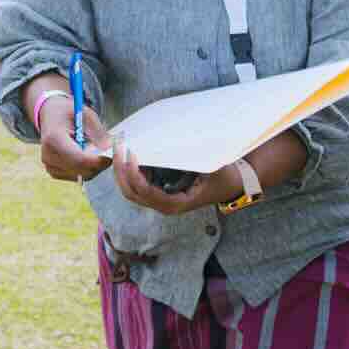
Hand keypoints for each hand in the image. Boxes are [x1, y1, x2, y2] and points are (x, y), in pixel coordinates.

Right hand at [39, 97, 112, 181]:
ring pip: (82, 175)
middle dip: (99, 163)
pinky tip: (85, 154)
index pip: (79, 159)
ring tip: (92, 148)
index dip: (98, 160)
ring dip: (94, 166)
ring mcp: (49, 165)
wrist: (50, 115)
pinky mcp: (53, 172)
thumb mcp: (86, 114)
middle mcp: (48, 155)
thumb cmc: (68, 113)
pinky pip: (78, 176)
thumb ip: (99, 133)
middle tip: (108, 151)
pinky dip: (87, 168)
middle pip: (82, 170)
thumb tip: (109, 150)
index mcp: (54, 138)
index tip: (111, 155)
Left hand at [110, 141, 240, 215]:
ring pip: (130, 189)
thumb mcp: (213, 166)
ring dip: (121, 169)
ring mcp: (159, 200)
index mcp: (175, 203)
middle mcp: (164, 205)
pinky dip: (128, 169)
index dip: (134, 174)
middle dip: (120, 170)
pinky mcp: (158, 192)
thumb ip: (195, 158)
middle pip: (131, 192)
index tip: (131, 153)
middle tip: (117, 145)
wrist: (231, 184)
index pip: (146, 192)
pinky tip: (129, 151)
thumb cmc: (223, 176)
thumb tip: (178, 143)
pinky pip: (136, 183)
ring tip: (120, 145)